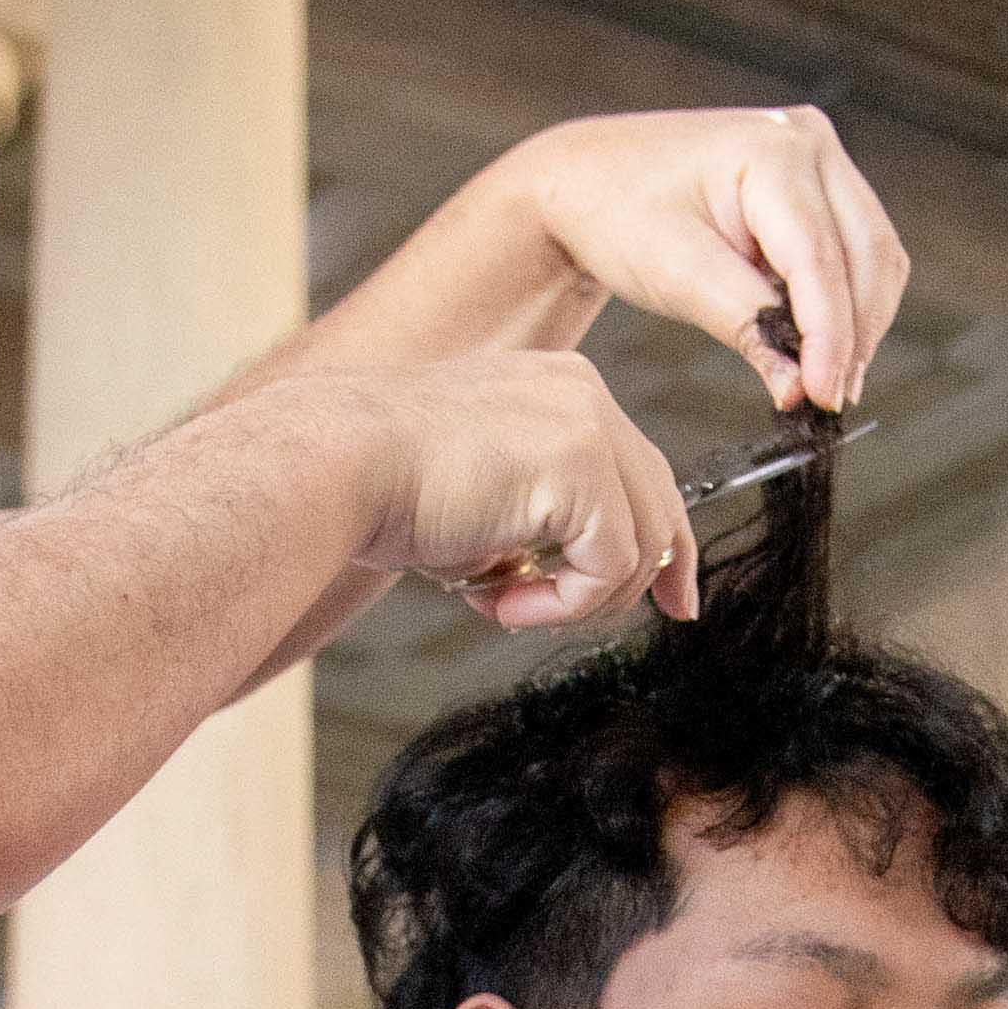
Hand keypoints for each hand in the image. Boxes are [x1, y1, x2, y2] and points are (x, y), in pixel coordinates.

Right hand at [291, 347, 693, 632]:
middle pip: (659, 503)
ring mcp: (587, 426)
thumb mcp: (479, 491)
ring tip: (507, 604)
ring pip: (640, 545)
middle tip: (636, 620)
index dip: (664, 538)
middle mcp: (582, 394)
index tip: (674, 596)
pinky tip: (503, 601)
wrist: (333, 465)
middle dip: (654, 576)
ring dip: (578, 599)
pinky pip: (609, 567)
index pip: (640, 467)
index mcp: (559, 388)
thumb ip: (535, 516)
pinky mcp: (581, 469)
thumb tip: (573, 577)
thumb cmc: (378, 485)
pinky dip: (564, 604)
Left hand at [492, 108, 911, 415]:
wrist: (587, 179)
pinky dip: (847, 302)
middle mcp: (809, 141)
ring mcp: (819, 157)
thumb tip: (799, 388)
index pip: (819, 258)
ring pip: (874, 256)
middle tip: (829, 399)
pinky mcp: (819, 184)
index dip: (828, 335)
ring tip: (825, 380)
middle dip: (853, 335)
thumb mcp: (675, 273)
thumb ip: (746, 327)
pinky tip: (821, 344)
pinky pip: (858, 251)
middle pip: (866, 254)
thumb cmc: (617, 212)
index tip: (825, 395)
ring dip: (859, 323)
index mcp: (770, 150)